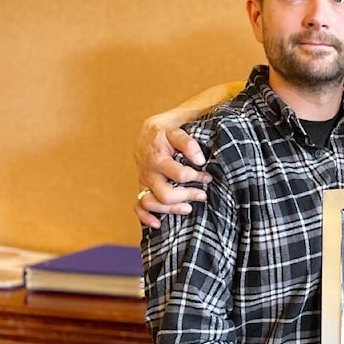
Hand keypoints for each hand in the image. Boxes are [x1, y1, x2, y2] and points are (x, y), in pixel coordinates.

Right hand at [134, 113, 210, 228]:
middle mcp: (151, 162)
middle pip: (166, 188)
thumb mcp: (183, 119)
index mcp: (162, 141)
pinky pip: (139, 206)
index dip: (192, 158)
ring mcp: (145, 177)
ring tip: (190, 206)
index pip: (179, 149)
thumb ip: (194, 129)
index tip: (202, 162)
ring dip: (172, 207)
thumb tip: (204, 152)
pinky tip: (159, 223)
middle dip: (188, 192)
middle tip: (204, 190)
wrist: (148, 132)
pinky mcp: (143, 187)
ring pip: (154, 200)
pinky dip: (146, 217)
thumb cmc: (171, 128)